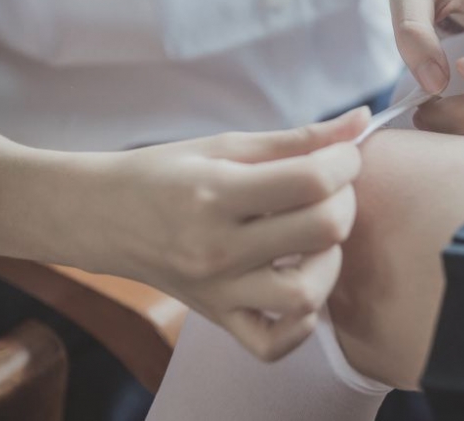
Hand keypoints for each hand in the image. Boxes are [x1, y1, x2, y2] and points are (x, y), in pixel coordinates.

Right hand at [69, 108, 369, 360]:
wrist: (101, 216)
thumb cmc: (165, 173)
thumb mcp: (228, 145)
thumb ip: (300, 137)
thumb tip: (362, 120)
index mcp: (218, 193)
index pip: (311, 181)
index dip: (344, 162)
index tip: (341, 156)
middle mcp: (218, 248)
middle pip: (321, 231)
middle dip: (345, 202)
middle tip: (332, 190)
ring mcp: (218, 290)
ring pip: (306, 294)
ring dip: (330, 261)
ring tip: (316, 238)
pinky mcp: (218, 318)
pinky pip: (273, 343)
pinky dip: (301, 323)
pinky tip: (301, 283)